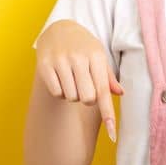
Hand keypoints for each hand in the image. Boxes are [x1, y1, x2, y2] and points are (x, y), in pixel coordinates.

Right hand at [37, 20, 123, 141]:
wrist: (59, 29)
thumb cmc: (84, 47)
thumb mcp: (99, 56)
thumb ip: (108, 77)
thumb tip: (120, 93)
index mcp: (96, 56)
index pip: (103, 90)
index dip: (108, 114)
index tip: (112, 135)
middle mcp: (78, 58)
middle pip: (87, 99)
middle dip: (87, 98)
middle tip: (83, 84)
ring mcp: (60, 61)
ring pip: (71, 97)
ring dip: (72, 94)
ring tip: (71, 78)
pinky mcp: (44, 65)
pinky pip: (56, 93)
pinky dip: (60, 91)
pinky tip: (60, 78)